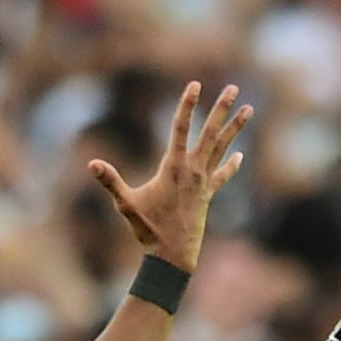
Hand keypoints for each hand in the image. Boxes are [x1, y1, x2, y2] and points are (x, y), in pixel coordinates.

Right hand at [88, 81, 252, 274]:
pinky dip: (231, 165)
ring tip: (249, 109)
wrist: (173, 256)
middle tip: (233, 87)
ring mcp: (203, 182)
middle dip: (221, 108)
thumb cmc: (148, 230)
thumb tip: (91, 163)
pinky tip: (240, 156)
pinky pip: (222, 176)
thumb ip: (110, 181)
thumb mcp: (126, 204)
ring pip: (222, 148)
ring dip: (235, 128)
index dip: (187, 104)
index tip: (194, 84)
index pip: (180, 128)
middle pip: (210, 132)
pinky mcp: (208, 195)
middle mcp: (193, 170)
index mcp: (173, 167)